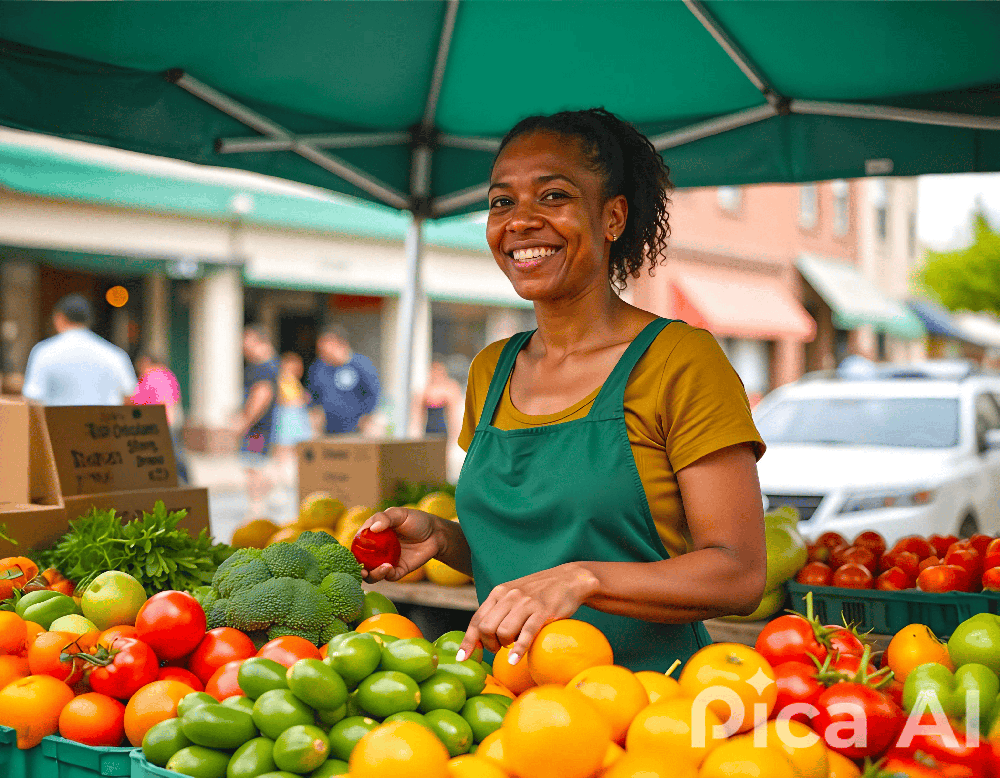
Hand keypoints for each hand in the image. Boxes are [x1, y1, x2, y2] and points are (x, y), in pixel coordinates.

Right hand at [357, 507, 441, 582]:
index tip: (351, 556)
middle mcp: (377, 551)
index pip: (357, 545)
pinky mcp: (398, 570)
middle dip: (358, 570)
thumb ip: (386, 518)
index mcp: (373, 536)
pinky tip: (389, 567)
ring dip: (372, 574)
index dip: (351, 552)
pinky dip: (386, 575)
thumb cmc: (416, 520)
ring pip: (373, 574)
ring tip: (377, 569)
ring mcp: (386, 561)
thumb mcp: (400, 514)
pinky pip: (389, 577)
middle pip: (362, 563)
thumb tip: (373, 528)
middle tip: (361, 570)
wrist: (436, 533)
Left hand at [458, 563, 599, 665]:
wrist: (568, 579)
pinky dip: (518, 650)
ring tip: (512, 646)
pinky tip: (514, 660)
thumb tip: (480, 638)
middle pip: (486, 628)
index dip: (468, 641)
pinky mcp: (542, 611)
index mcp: (499, 593)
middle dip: (488, 644)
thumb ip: (498, 612)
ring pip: (503, 632)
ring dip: (504, 646)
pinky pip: (526, 633)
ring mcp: (526, 603)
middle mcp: (509, 596)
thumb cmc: (539, 592)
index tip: (462, 658)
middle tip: (498, 648)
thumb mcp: (514, 596)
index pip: (476, 619)